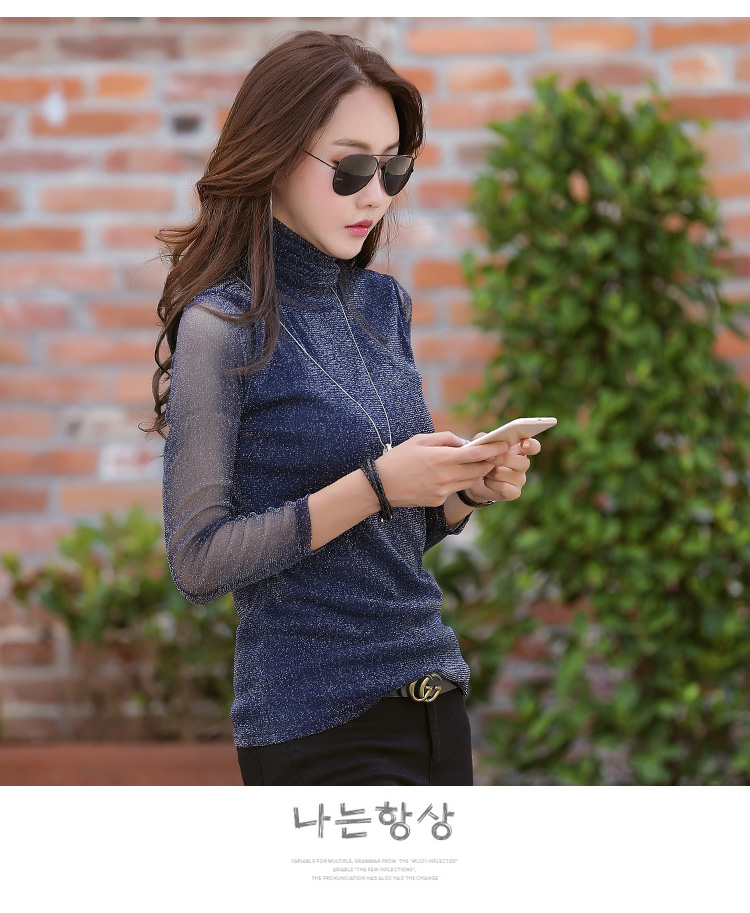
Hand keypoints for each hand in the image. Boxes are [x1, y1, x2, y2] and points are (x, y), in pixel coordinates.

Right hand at [375, 431, 511, 508]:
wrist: (380, 487)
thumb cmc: (398, 459)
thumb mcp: (419, 440)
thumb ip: (445, 438)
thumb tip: (465, 443)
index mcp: (440, 458)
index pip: (476, 454)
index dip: (493, 449)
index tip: (504, 443)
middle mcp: (445, 476)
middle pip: (479, 470)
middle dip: (489, 461)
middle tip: (494, 453)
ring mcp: (442, 491)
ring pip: (470, 481)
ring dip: (476, 471)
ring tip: (476, 462)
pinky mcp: (438, 501)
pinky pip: (455, 489)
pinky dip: (458, 480)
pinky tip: (449, 474)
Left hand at [463, 433, 541, 503]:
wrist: (477, 480)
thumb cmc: (482, 459)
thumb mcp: (481, 446)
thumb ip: (484, 438)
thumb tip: (486, 439)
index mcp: (519, 449)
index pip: (534, 447)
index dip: (531, 445)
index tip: (524, 443)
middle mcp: (523, 464)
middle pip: (522, 462)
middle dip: (502, 459)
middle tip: (488, 458)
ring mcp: (520, 480)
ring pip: (505, 473)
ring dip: (490, 472)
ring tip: (485, 470)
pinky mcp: (514, 493)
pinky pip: (502, 487)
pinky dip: (490, 483)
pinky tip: (486, 481)